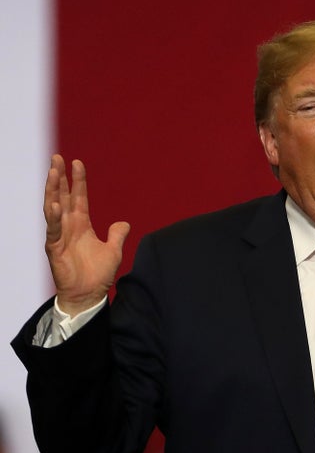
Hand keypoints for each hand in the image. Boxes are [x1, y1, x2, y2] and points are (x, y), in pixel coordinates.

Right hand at [44, 155, 129, 316]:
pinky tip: (55, 204)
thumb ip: (117, 234)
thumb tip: (124, 223)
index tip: (77, 162)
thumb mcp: (113, 250)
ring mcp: (60, 236)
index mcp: (81, 224)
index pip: (79, 197)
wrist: (89, 295)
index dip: (78, 180)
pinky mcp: (54, 249)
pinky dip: (54, 218)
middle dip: (59, 177)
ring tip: (53, 173)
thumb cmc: (98, 274)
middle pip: (62, 196)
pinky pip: (53, 230)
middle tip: (56, 157)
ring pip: (54, 208)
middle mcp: (68, 227)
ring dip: (53, 190)